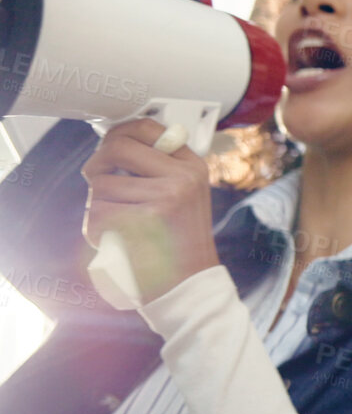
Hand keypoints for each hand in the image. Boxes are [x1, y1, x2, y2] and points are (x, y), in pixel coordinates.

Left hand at [80, 120, 218, 300]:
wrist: (187, 285)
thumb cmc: (177, 242)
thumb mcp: (183, 196)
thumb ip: (159, 169)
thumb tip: (113, 145)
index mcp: (192, 167)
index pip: (149, 128)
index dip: (119, 133)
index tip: (110, 145)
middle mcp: (182, 178)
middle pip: (116, 148)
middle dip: (97, 165)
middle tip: (99, 181)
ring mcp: (164, 198)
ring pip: (100, 185)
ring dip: (98, 205)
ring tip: (118, 224)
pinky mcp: (142, 222)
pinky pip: (96, 213)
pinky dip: (96, 230)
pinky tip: (115, 241)